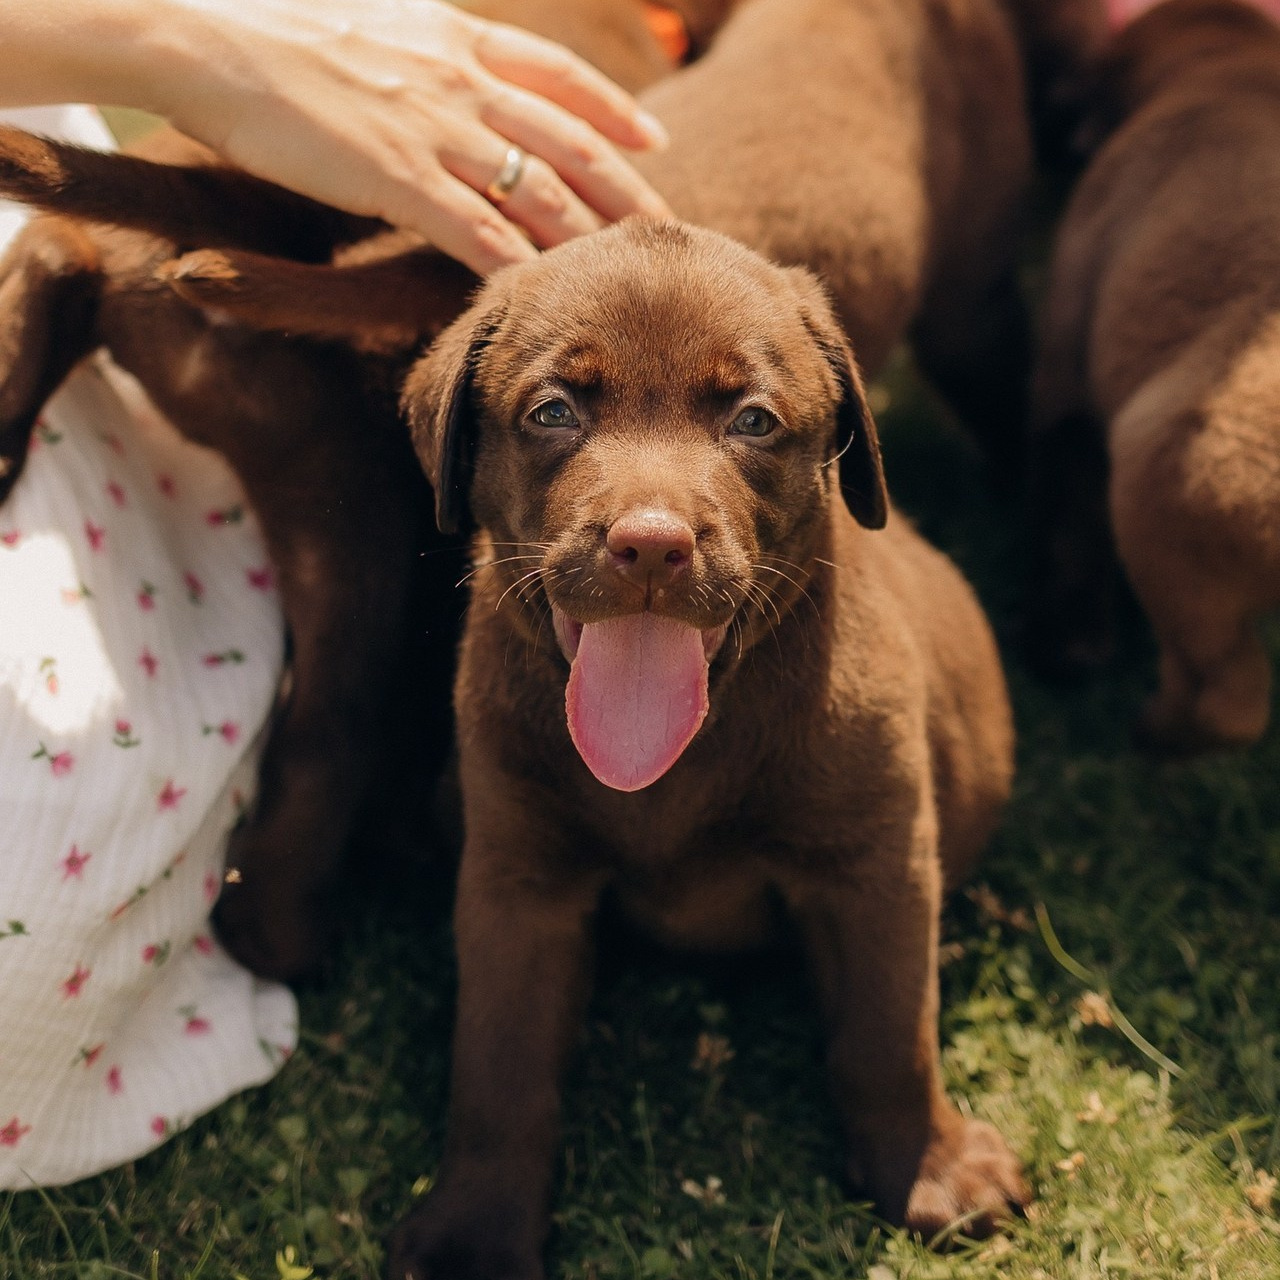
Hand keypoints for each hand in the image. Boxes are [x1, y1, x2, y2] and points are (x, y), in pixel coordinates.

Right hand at [105, 0, 672, 273]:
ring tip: (620, 275)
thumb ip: (425, 46)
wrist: (205, 31)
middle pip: (571, 140)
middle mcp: (460, 79)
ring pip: (538, 189)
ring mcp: (433, 127)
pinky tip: (542, 292)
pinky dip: (515, 264)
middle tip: (666, 231)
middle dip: (625, 190)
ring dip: (586, 237)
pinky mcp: (395, 174)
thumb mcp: (374, 18)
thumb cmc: (274, 26)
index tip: (655, 141)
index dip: (615, 109)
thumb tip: (449, 71)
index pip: (560, 74)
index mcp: (456, 36)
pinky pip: (475, 229)